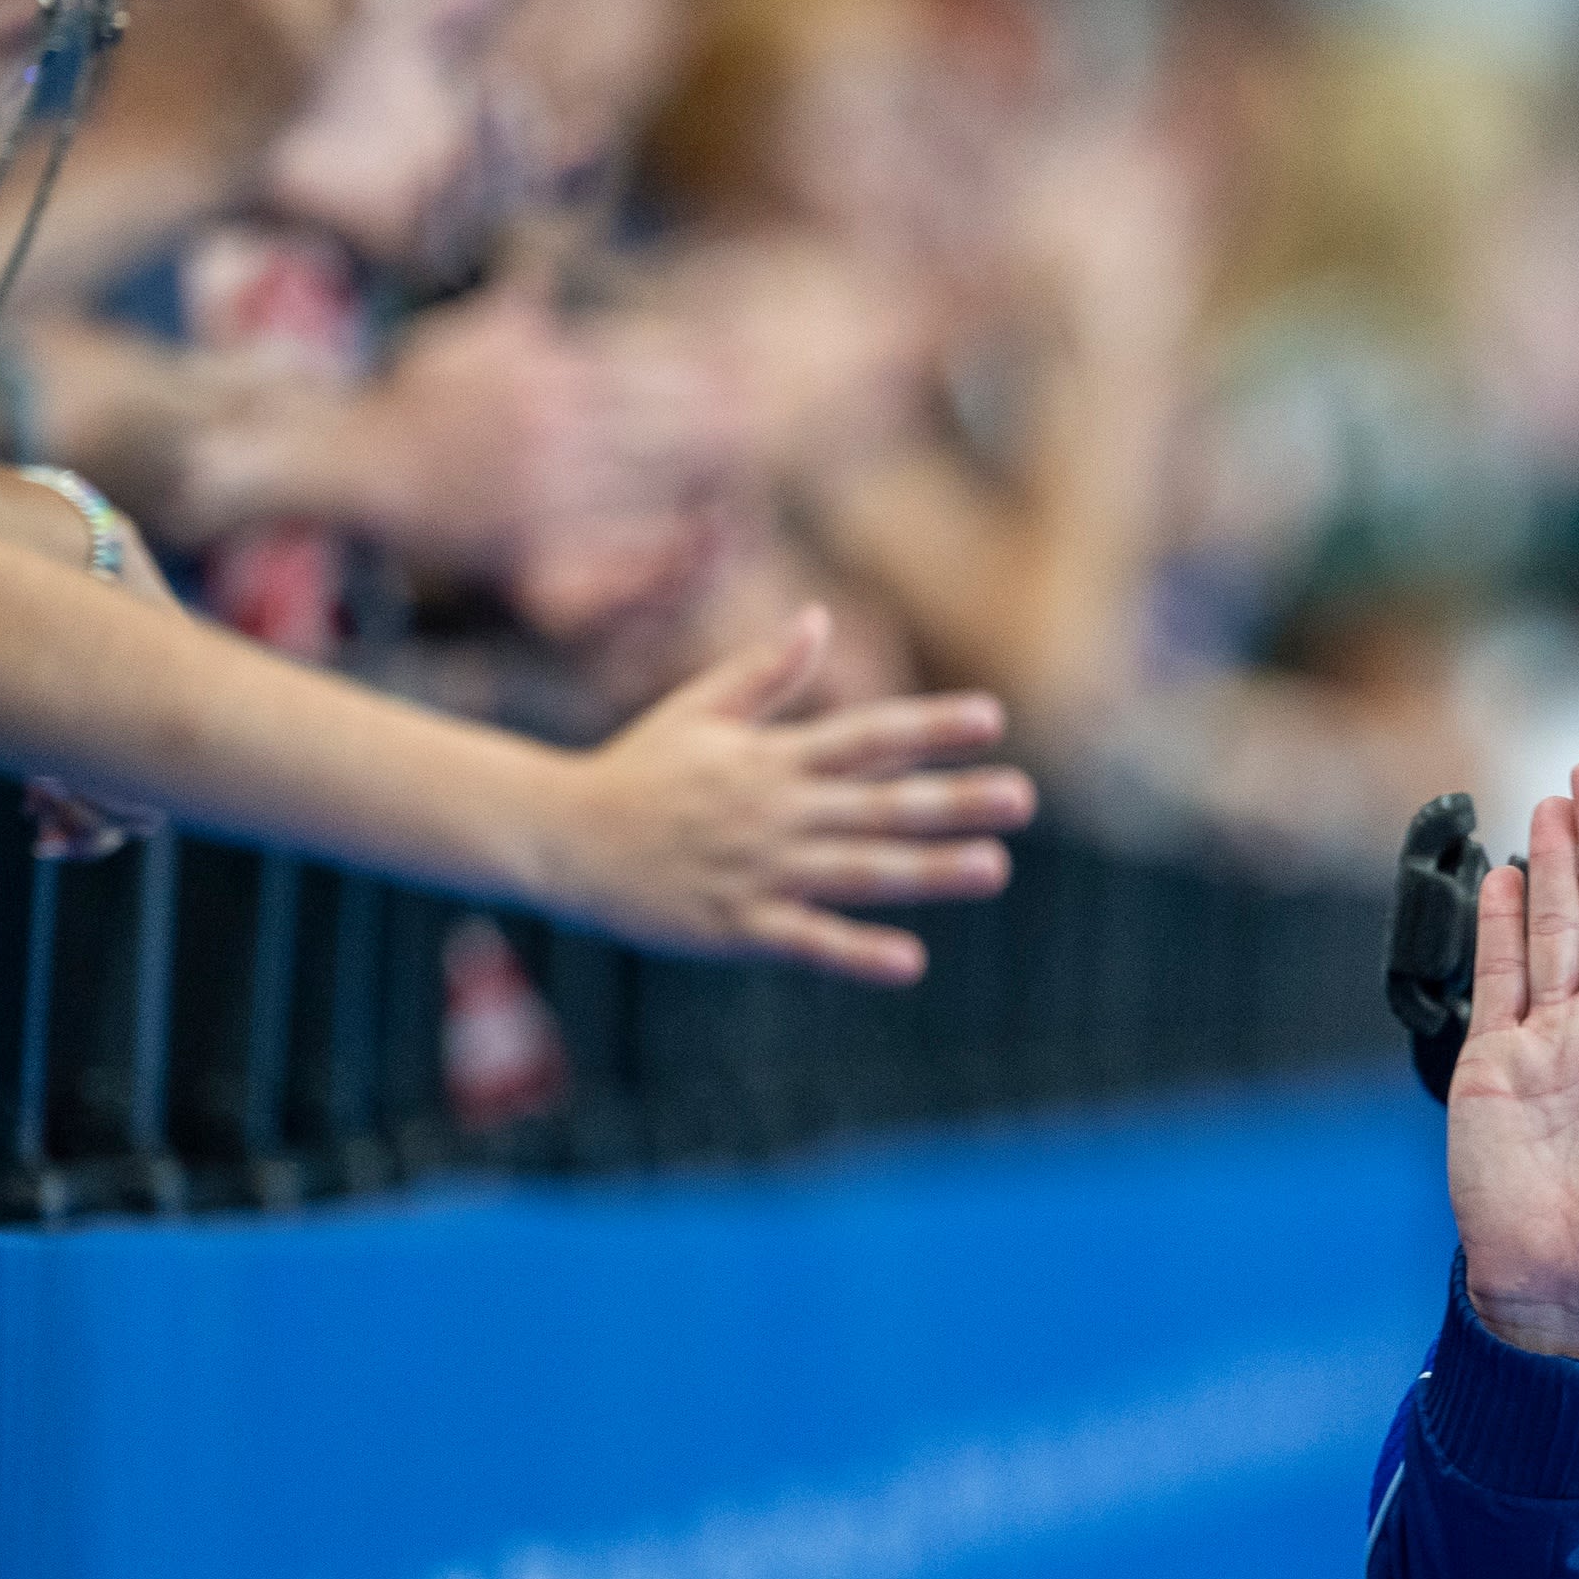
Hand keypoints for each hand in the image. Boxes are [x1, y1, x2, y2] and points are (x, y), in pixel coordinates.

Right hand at [531, 606, 1036, 985]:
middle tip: (1022, 797)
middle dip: (955, 800)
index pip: (868, 736)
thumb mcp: (699, 711)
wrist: (556, 837)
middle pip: (880, 803)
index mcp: (772, 758)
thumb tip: (820, 616)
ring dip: (929, 870)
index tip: (995, 719)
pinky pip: (805, 942)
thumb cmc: (635, 770)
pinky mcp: (735, 926)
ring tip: (995, 867)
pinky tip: (909, 962)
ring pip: (858, 872)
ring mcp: (757, 871)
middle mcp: (775, 811)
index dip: (931, 727)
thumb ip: (766, 671)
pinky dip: (856, 953)